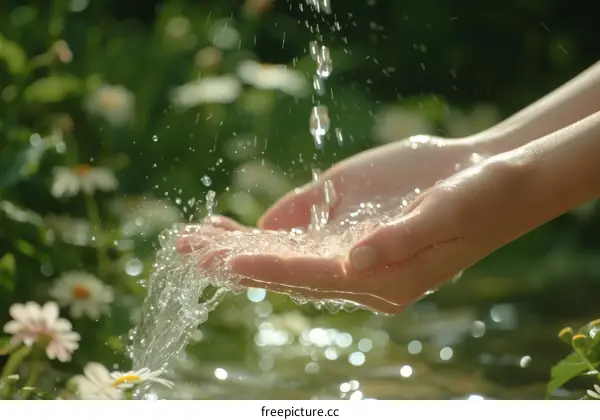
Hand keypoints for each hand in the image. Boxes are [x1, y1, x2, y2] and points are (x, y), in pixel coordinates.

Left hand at [177, 143, 531, 313]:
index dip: (268, 267)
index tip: (224, 258)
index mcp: (383, 281)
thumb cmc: (475, 199)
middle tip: (186, 250)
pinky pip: (293, 238)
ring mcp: (346, 252)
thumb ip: (399, 239)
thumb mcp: (444, 215)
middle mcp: (358, 274)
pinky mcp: (343, 229)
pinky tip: (223, 227)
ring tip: (190, 238)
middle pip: (286, 273)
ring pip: (282, 258)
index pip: (314, 278)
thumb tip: (352, 261)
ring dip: (235, 248)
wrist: (488, 178)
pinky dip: (255, 233)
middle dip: (236, 261)